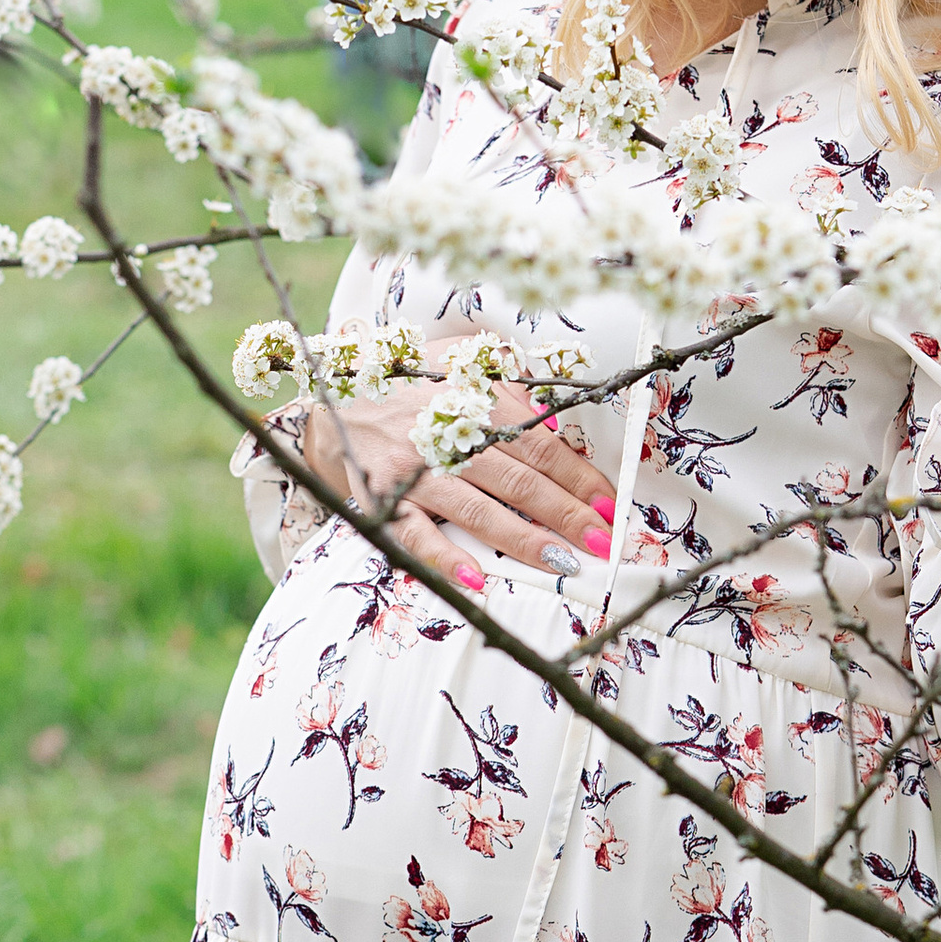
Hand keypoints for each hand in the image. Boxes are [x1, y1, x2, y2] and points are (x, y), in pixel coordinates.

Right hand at [300, 373, 615, 595]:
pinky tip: (476, 579)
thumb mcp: (461, 362)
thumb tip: (554, 425)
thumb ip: (508, 385)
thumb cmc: (412, 382)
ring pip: (477, 510)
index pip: (537, 444)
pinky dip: (444, 558)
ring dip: (523, 539)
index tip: (607, 504)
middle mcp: (444, 434)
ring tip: (562, 563)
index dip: (577, 476)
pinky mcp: (381, 497)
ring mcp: (412, 469)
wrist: (333, 391)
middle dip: (565, 513)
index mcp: (472, 399)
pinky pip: (415, 534)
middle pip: (517, 480)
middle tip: (600, 541)